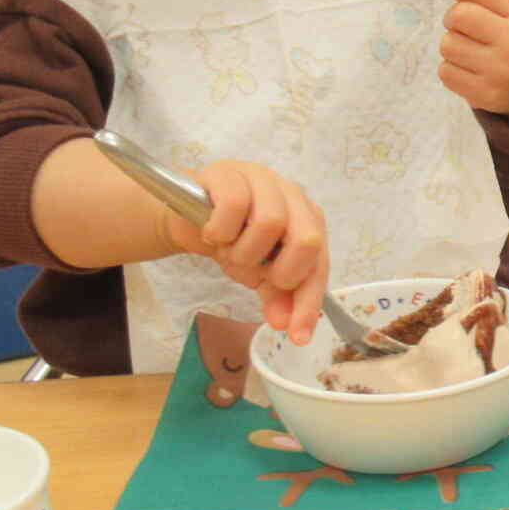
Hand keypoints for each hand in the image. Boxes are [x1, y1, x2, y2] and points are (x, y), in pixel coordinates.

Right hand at [161, 159, 329, 342]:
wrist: (190, 215)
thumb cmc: (235, 240)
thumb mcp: (259, 272)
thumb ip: (278, 297)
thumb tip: (287, 326)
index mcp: (309, 222)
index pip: (318, 266)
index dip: (308, 303)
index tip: (296, 336)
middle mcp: (294, 198)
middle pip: (308, 239)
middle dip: (280, 271)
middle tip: (255, 276)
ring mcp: (263, 180)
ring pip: (269, 223)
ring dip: (243, 252)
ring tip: (229, 252)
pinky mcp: (230, 173)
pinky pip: (234, 206)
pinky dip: (220, 231)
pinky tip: (212, 234)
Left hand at [418, 0, 508, 121]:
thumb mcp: (505, 10)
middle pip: (457, 16)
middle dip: (454, 20)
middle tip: (469, 30)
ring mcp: (502, 71)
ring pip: (447, 45)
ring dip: (452, 47)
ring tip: (474, 53)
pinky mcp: (488, 95)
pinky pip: (446, 72)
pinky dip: (452, 70)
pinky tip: (472, 71)